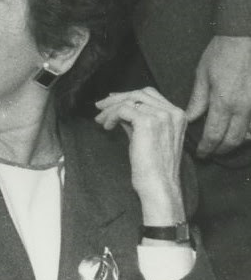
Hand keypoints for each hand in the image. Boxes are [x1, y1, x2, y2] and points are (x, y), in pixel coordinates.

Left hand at [94, 87, 186, 223]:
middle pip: (139, 93)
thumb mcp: (148, 135)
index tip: (111, 100)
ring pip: (128, 100)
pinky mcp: (147, 122)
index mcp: (179, 116)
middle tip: (100, 106)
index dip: (128, 95)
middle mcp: (173, 113)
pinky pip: (122, 110)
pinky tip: (106, 126)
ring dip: (110, 108)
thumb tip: (119, 105)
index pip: (150, 94)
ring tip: (100, 119)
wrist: (159, 186)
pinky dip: (110, 116)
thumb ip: (138, 118)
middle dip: (117, 98)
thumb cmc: (154, 166)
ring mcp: (162, 116)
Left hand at [184, 34, 250, 155]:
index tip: (200, 153)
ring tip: (222, 145)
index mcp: (224, 102)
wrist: (244, 40)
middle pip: (233, 140)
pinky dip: (248, 132)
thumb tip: (190, 118)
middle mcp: (243, 108)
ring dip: (235, 143)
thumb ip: (198, 100)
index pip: (214, 134)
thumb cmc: (220, 54)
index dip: (207, 147)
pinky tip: (240, 133)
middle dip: (221, 150)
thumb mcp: (202, 75)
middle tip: (210, 153)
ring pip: (248, 135)